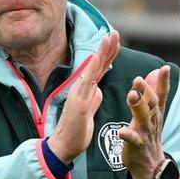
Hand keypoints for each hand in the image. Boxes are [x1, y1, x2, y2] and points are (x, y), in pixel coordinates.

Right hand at [48, 31, 120, 162]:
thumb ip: (93, 100)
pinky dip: (91, 68)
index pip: (99, 69)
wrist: (63, 146)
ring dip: (101, 52)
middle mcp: (82, 88)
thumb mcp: (89, 112)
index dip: (108, 54)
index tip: (116, 40)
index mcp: (86, 91)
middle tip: (115, 31)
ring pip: (92, 68)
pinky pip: (86, 82)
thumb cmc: (76, 132)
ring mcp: (79, 93)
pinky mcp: (79, 102)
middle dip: (107, 47)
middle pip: (97, 64)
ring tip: (109, 37)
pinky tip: (97, 57)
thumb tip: (98, 90)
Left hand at [119, 65, 170, 178]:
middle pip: (151, 103)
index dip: (163, 81)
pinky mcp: (137, 145)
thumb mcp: (154, 112)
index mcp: (156, 111)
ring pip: (143, 118)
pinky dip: (127, 134)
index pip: (161, 94)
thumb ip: (155, 91)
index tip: (165, 68)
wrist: (150, 165)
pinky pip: (133, 139)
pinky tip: (121, 131)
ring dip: (137, 106)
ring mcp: (145, 132)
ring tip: (131, 95)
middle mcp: (152, 120)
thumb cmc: (149, 134)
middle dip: (145, 90)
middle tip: (138, 79)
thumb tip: (156, 71)